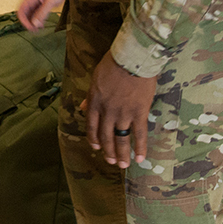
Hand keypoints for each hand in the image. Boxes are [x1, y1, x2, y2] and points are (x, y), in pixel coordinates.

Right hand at [17, 0, 77, 30]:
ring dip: (33, 21)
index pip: (21, 11)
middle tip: (35, 30)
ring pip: (30, 14)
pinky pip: (36, 12)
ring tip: (39, 28)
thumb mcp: (50, 2)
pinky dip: (37, 18)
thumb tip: (34, 23)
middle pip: (24, 13)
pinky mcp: (40, 2)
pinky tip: (42, 24)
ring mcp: (35, 0)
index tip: (31, 28)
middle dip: (28, 22)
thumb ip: (41, 13)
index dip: (24, 21)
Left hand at [84, 52, 155, 166]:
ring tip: (123, 165)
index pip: (91, 126)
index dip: (93, 138)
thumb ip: (89, 96)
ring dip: (121, 153)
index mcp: (94, 102)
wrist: (132, 58)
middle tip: (111, 161)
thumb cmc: (113, 63)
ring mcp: (123, 114)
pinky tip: (140, 158)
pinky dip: (140, 147)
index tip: (95, 147)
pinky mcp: (139, 112)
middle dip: (107, 151)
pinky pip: (139, 134)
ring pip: (121, 138)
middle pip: (105, 136)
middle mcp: (107, 111)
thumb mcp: (95, 78)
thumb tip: (82, 107)